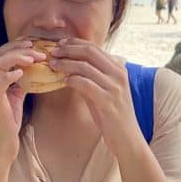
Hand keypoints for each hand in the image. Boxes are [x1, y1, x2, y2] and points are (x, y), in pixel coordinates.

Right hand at [0, 39, 45, 163]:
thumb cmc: (7, 124)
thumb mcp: (14, 98)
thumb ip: (17, 83)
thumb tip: (29, 71)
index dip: (14, 47)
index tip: (31, 43)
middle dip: (18, 48)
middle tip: (36, 48)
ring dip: (17, 57)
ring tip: (33, 58)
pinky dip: (11, 73)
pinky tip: (23, 73)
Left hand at [49, 38, 144, 153]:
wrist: (127, 138)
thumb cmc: (113, 115)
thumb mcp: (104, 90)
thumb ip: (92, 77)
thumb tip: (71, 65)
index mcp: (119, 68)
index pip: (95, 47)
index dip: (75, 43)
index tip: (60, 44)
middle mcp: (118, 74)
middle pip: (90, 52)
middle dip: (68, 50)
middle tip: (53, 52)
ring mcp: (114, 87)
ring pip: (85, 66)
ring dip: (66, 64)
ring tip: (53, 65)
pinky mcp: (107, 100)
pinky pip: (85, 84)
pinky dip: (72, 79)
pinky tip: (63, 81)